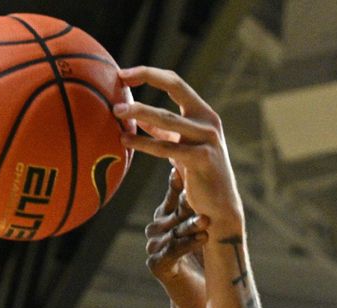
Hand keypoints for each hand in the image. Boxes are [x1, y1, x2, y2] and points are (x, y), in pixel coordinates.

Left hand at [116, 66, 243, 232]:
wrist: (220, 205)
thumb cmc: (198, 175)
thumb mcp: (181, 147)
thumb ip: (163, 132)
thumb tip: (136, 117)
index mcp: (203, 113)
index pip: (175, 83)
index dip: (149, 74)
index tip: (123, 74)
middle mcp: (208, 120)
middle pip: (175, 87)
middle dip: (146, 77)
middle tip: (119, 79)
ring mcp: (207, 138)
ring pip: (167, 118)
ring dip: (139, 112)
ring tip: (116, 111)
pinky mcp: (202, 158)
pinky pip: (167, 148)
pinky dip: (144, 144)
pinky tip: (126, 141)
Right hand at [146, 169, 208, 307]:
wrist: (201, 299)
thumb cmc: (207, 262)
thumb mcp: (206, 230)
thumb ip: (202, 207)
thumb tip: (209, 176)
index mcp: (165, 220)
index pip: (170, 198)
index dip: (177, 184)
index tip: (185, 169)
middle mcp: (156, 233)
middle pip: (170, 214)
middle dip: (186, 206)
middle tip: (198, 195)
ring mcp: (154, 250)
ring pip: (172, 232)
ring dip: (189, 226)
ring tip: (205, 221)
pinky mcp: (157, 266)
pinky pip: (171, 251)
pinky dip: (187, 245)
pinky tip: (202, 240)